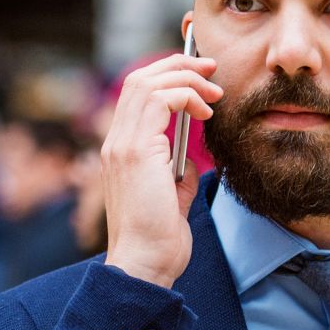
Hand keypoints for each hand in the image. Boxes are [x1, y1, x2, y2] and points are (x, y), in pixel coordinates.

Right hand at [101, 53, 221, 288]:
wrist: (145, 263)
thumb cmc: (159, 239)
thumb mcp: (173, 196)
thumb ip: (178, 172)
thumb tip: (191, 157)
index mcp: (121, 150)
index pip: (138, 94)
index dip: (169, 77)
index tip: (201, 80)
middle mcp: (116, 142)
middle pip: (140, 78)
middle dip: (179, 65)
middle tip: (211, 69)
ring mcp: (122, 144)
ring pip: (147, 82)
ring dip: (186, 78)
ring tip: (213, 92)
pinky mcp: (136, 150)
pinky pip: (160, 99)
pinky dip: (186, 96)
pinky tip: (205, 113)